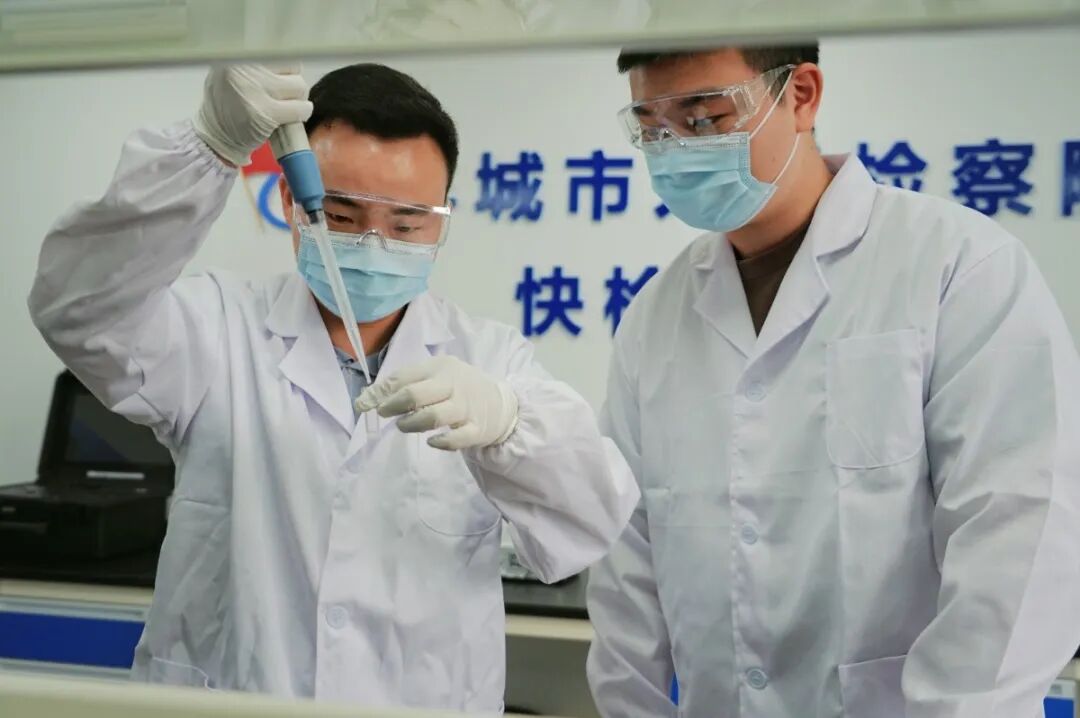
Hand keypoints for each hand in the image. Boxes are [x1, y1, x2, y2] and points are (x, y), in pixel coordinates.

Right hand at [193, 64, 312, 166]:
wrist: (217, 135)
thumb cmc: (229, 102)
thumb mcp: (233, 69)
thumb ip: (258, 61)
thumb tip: (291, 57)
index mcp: (236, 53)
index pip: (278, 49)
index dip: (285, 66)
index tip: (282, 76)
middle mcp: (244, 67)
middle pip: (293, 65)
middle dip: (293, 82)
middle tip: (283, 94)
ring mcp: (255, 90)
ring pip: (299, 86)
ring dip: (298, 98)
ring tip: (285, 105)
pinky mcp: (266, 113)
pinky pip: (299, 108)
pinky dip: (302, 113)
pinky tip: (293, 116)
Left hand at [356, 356, 518, 450]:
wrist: (500, 402)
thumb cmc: (457, 388)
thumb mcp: (433, 376)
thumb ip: (403, 384)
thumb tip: (365, 399)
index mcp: (439, 367)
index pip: (403, 377)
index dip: (380, 392)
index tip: (364, 404)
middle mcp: (453, 384)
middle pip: (415, 394)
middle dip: (392, 406)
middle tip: (385, 414)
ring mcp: (465, 408)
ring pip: (432, 417)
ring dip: (411, 424)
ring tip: (404, 425)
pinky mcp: (476, 429)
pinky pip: (456, 439)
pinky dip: (441, 442)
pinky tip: (431, 442)